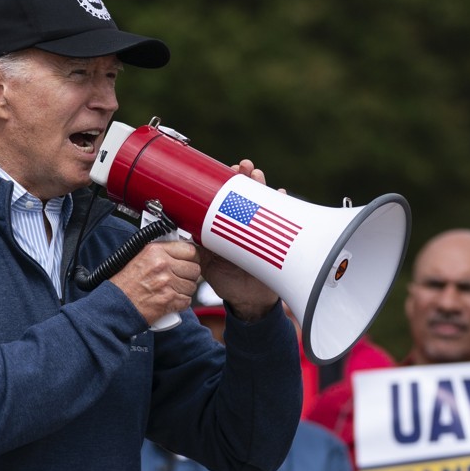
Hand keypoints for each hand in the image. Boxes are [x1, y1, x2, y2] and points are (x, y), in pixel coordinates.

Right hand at [110, 239, 200, 326]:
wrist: (115, 304)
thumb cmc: (124, 284)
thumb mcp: (138, 257)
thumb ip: (159, 252)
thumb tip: (178, 249)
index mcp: (155, 251)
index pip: (190, 250)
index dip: (191, 258)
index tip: (188, 262)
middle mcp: (162, 265)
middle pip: (194, 269)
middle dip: (189, 275)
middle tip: (179, 278)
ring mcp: (167, 283)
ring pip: (192, 286)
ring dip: (184, 290)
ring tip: (171, 290)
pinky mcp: (169, 300)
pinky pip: (187, 301)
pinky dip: (180, 303)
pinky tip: (169, 300)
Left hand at [198, 158, 281, 321]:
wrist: (248, 302)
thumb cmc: (228, 282)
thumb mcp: (208, 264)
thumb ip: (199, 249)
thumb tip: (186, 233)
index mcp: (227, 229)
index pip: (227, 200)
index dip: (226, 185)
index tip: (225, 171)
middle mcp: (244, 226)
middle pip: (247, 196)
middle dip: (246, 178)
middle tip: (243, 167)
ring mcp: (261, 232)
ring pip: (264, 203)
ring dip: (262, 187)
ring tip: (258, 175)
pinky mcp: (275, 242)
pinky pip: (281, 221)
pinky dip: (283, 207)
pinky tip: (282, 195)